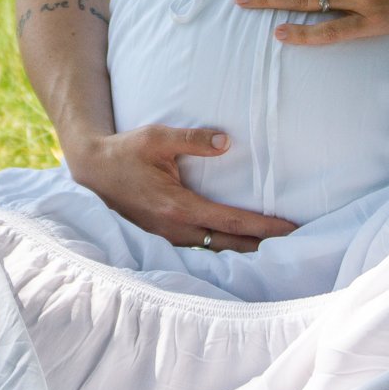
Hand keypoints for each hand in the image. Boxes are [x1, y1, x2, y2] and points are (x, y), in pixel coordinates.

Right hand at [66, 125, 297, 251]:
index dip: (265, 227)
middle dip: (263, 248)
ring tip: (274, 250)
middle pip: (229, 247)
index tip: (293, 230)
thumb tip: (227, 141)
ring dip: (244, 252)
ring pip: (215, 252)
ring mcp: (167, 238)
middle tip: (296, 247)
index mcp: (178, 207)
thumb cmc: (126, 151)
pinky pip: (201, 250)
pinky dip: (223, 250)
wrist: (92, 170)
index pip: (232, 222)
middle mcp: (175, 229)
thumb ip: (193, 139)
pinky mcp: (162, 238)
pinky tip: (239, 248)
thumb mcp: (156, 137)